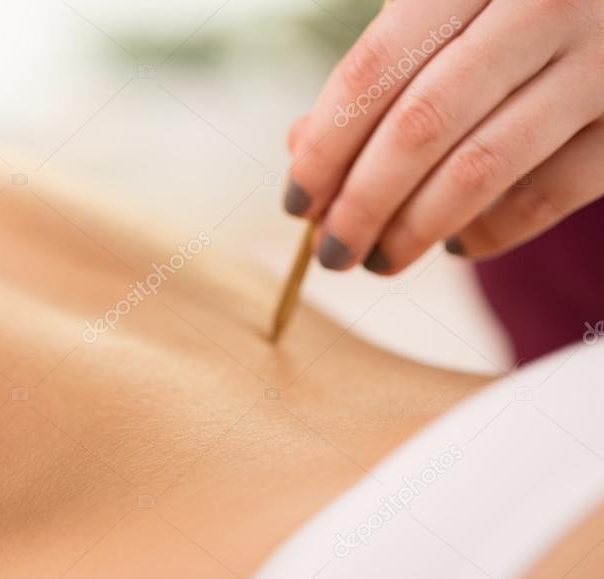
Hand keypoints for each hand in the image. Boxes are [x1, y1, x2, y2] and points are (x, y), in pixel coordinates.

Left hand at [284, 0, 603, 272]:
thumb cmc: (514, 9)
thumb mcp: (445, 11)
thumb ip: (378, 72)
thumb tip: (300, 149)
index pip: (373, 70)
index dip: (325, 147)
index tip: (296, 204)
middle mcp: (541, 3)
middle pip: (420, 126)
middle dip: (361, 204)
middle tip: (331, 252)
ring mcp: (600, 62)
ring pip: (479, 169)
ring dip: (414, 231)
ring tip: (379, 260)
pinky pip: (546, 196)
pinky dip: (490, 233)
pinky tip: (455, 246)